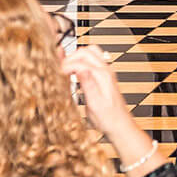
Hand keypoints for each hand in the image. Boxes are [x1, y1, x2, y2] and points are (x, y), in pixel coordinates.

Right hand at [63, 46, 156, 174]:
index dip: (65, 65)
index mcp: (103, 76)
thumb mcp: (94, 104)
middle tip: (59, 69)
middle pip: (86, 51)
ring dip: (76, 57)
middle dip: (70, 57)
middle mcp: (106, 71)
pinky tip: (73, 71)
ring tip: (65, 69)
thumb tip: (80, 69)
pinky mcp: (104, 77)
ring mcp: (106, 72)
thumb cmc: (108, 118)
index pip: (81, 61)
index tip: (56, 73)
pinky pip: (93, 61)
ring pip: (91, 53)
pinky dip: (81, 61)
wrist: (120, 125)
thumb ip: (88, 85)